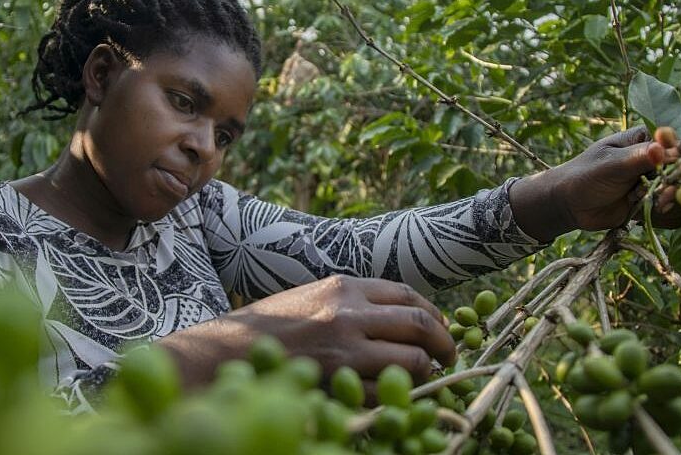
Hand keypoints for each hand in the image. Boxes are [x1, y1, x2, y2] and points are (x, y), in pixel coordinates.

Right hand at [157, 275, 454, 394]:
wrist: (231, 350)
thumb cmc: (272, 324)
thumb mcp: (314, 295)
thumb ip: (354, 300)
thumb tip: (402, 314)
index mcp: (343, 286)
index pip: (406, 294)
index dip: (432, 312)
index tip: (440, 326)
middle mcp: (348, 312)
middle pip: (418, 324)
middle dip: (443, 342)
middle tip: (449, 355)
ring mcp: (344, 349)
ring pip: (411, 360)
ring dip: (425, 371)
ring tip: (423, 376)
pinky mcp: (337, 381)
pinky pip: (384, 391)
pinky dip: (395, 394)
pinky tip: (391, 394)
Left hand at [511, 126, 680, 241]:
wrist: (569, 205)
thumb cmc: (584, 176)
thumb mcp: (610, 164)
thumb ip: (638, 158)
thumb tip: (662, 148)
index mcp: (643, 140)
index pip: (673, 142)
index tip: (678, 161)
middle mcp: (652, 158)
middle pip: (679, 167)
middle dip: (675, 179)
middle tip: (666, 190)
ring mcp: (652, 180)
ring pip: (676, 187)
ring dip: (670, 196)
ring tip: (655, 201)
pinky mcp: (649, 200)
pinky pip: (667, 205)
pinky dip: (663, 208)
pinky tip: (652, 209)